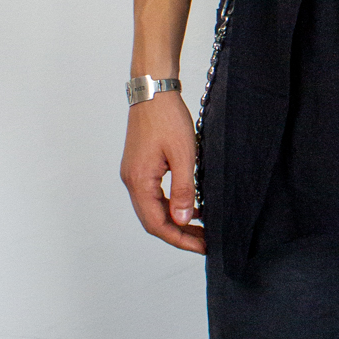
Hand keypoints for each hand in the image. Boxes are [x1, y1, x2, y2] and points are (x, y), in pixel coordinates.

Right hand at [120, 90, 204, 253]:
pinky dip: (172, 205)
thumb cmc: (167, 118)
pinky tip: (191, 206)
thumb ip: (183, 189)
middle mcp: (132, 180)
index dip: (179, 239)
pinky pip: (154, 195)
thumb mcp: (183, 155)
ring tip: (201, 228)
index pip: (156, 224)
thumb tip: (181, 219)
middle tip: (205, 241)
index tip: (202, 247)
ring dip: (176, 221)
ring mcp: (134, 174)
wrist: (154, 91)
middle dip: (179, 234)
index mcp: (139, 181)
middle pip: (153, 220)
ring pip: (154, 209)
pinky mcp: (140, 166)